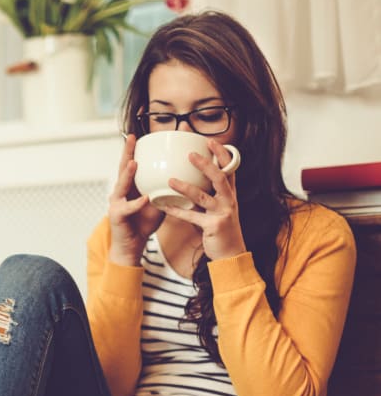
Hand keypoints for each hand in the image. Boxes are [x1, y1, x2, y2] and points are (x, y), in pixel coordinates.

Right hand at [108, 134, 164, 265]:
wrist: (131, 245)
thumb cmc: (142, 223)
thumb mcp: (157, 202)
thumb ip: (165, 189)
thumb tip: (186, 177)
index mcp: (130, 186)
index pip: (132, 164)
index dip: (135, 150)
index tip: (140, 135)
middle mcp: (120, 191)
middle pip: (122, 168)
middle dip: (127, 153)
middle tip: (131, 138)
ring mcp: (116, 203)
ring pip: (121, 185)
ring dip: (128, 174)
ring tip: (135, 163)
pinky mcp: (117, 216)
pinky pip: (128, 208)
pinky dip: (137, 203)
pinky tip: (145, 198)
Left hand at [163, 140, 245, 260]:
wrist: (231, 254)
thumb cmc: (221, 229)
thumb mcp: (218, 207)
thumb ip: (208, 194)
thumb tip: (192, 179)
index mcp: (230, 193)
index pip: (229, 169)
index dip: (222, 154)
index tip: (211, 141)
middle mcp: (229, 200)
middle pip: (220, 177)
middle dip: (206, 164)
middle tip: (190, 154)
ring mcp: (222, 213)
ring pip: (204, 196)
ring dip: (186, 187)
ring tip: (170, 180)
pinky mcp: (213, 226)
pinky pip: (192, 217)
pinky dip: (177, 211)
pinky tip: (165, 206)